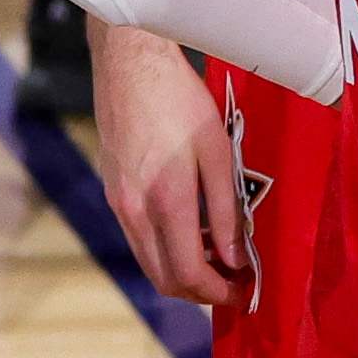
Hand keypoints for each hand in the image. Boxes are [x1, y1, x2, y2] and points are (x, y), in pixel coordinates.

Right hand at [89, 24, 251, 309]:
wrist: (130, 65)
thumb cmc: (180, 101)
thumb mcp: (218, 152)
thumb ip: (226, 211)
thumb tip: (234, 258)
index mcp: (164, 201)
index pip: (188, 273)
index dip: (218, 292)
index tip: (245, 292)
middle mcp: (133, 210)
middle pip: (165, 278)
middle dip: (202, 291)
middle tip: (237, 282)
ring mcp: (118, 203)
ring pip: (150, 262)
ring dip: (184, 272)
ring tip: (222, 259)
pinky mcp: (112, 193)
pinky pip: (140, 239)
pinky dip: (167, 250)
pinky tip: (194, 234)